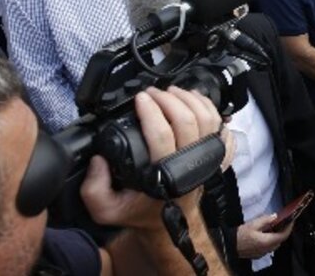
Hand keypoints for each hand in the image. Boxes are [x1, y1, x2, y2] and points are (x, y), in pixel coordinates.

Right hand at [81, 87, 222, 229]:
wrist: (167, 223)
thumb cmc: (140, 211)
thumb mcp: (107, 209)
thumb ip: (94, 188)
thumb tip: (97, 160)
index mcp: (163, 175)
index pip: (162, 134)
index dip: (151, 110)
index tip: (140, 98)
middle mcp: (188, 165)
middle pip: (186, 120)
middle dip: (168, 98)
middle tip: (152, 92)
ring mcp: (205, 160)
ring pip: (207, 118)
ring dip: (189, 98)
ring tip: (171, 91)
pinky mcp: (214, 156)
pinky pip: (220, 126)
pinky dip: (210, 108)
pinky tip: (195, 100)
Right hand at [237, 214, 292, 258]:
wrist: (229, 245)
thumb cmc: (240, 234)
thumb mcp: (253, 224)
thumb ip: (266, 220)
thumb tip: (275, 217)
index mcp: (267, 241)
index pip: (283, 235)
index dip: (289, 228)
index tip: (291, 220)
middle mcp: (267, 249)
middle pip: (280, 240)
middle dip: (284, 231)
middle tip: (284, 222)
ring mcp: (262, 253)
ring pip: (275, 244)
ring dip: (277, 236)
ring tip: (275, 226)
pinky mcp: (258, 254)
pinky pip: (269, 247)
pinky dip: (271, 240)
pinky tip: (266, 233)